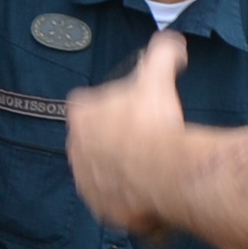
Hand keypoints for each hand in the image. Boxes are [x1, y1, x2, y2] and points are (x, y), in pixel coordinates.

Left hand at [67, 32, 191, 235]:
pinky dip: (127, 195)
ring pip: (102, 170)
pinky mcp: (100, 206)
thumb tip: (172, 42)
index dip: (109, 106)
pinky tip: (148, 189)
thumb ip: (162, 54)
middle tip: (144, 138)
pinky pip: (112, 199)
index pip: (87, 105)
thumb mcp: (158, 78)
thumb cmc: (154, 123)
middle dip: (115, 139)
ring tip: (149, 165)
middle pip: (94, 140)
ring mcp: (85, 180)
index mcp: (81, 115)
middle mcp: (75, 149)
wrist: (161, 173)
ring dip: (120, 167)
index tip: (131, 109)